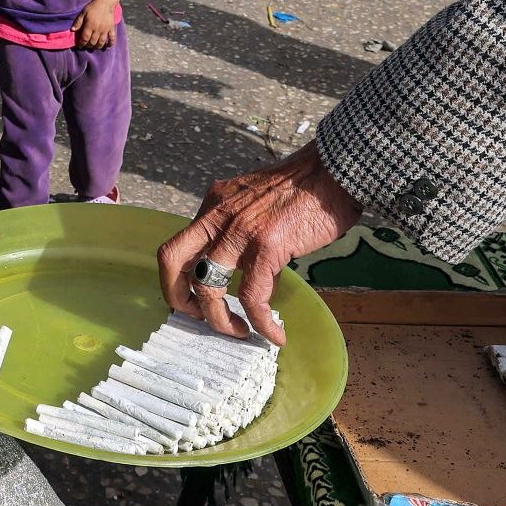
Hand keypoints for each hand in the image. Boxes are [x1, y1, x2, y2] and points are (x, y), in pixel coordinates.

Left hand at [72, 0, 117, 49]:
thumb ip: (78, 22)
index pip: (85, 38)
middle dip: (89, 46)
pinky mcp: (112, 28)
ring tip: (95, 47)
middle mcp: (97, 30)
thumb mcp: (83, 13)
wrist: (105, 2)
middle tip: (87, 46)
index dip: (82, 44)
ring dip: (98, 46)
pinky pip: (112, 38)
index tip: (80, 46)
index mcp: (90, 26)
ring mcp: (105, 30)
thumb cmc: (93, 7)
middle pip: (93, 42)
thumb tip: (72, 30)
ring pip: (101, 42)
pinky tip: (108, 46)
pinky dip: (111, 43)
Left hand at [156, 141, 361, 344]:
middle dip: (177, 297)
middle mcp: (218, 214)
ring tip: (239, 332)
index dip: (177, 278)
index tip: (194, 299)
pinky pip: (252, 296)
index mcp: (215, 203)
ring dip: (219, 319)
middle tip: (198, 317)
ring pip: (207, 285)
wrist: (333, 170)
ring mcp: (239, 230)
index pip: (179, 244)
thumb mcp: (257, 203)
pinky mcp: (266, 246)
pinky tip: (275, 334)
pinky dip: (261, 322)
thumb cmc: (305, 187)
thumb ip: (244, 234)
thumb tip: (254, 279)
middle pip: (172, 260)